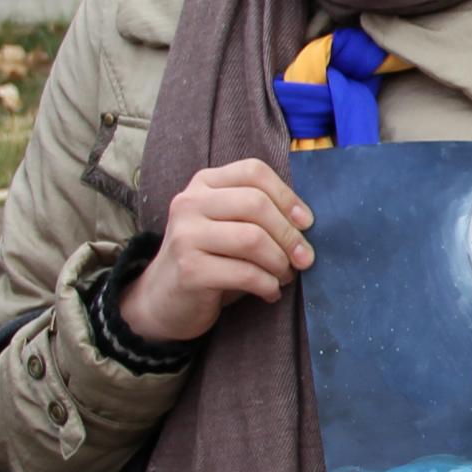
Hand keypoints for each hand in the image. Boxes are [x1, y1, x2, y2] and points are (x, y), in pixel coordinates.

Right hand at [120, 159, 314, 344]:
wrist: (164, 300)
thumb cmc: (211, 260)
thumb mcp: (231, 226)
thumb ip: (260, 214)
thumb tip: (306, 222)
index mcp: (204, 183)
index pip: (253, 172)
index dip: (287, 196)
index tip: (307, 223)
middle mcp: (189, 203)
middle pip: (256, 204)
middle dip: (289, 234)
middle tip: (304, 258)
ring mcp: (185, 235)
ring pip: (252, 238)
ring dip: (280, 262)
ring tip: (285, 276)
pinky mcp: (189, 270)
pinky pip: (245, 273)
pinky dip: (268, 285)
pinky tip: (270, 293)